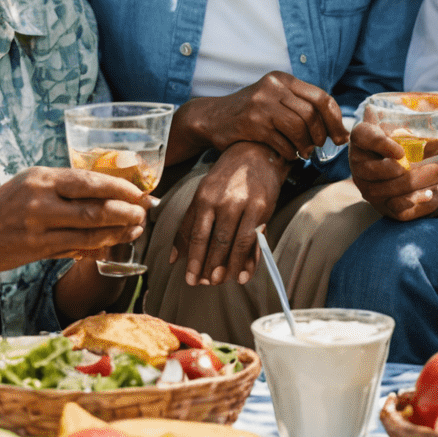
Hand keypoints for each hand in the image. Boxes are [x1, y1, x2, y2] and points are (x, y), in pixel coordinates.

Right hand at [0, 166, 149, 273]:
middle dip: (126, 211)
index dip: (120, 187)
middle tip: (144, 212)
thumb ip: (66, 188)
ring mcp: (39, 227)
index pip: (90, 181)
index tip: (140, 191)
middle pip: (95, 208)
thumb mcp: (32, 184)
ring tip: (135, 229)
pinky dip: (97, 247)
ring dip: (117, 232)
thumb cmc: (6, 206)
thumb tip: (108, 190)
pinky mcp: (37, 250)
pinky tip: (112, 245)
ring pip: (89, 232)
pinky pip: (76, 249)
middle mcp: (41, 200)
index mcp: (43, 178)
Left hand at [170, 142, 286, 286]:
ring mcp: (246, 205)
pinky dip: (250, 260)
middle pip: (217, 242)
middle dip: (211, 267)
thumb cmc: (226, 178)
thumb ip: (188, 225)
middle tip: (207, 283)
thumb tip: (173, 258)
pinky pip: (256, 240)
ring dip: (230, 267)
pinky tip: (244, 275)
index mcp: (205, 197)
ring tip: (223, 281)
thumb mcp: (203, 194)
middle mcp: (225, 201)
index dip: (194, 260)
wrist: (256, 152)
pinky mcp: (263, 209)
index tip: (191, 279)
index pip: (197, 234)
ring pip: (237, 243)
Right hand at [186, 73, 345, 161]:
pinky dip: (290, 152)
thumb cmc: (251, 111)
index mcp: (283, 79)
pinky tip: (290, 154)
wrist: (212, 116)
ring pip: (299, 127)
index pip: (320, 97)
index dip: (335, 119)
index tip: (340, 135)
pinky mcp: (252, 124)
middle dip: (322, 134)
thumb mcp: (274, 97)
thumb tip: (336, 123)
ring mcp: (261, 105)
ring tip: (306, 152)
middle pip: (311, 113)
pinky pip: (282, 142)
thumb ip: (300, 104)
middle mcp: (273, 88)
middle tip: (321, 146)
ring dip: (306, 145)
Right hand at [347, 119, 437, 220]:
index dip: (380, 144)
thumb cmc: (402, 139)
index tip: (401, 152)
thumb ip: (418, 132)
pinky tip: (432, 193)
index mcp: (362, 137)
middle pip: (375, 170)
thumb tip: (437, 145)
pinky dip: (416, 201)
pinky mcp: (382, 206)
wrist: (401, 165)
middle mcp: (359, 164)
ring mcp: (368, 187)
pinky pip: (397, 208)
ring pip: (388, 190)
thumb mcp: (407, 130)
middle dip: (412, 171)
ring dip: (420, 184)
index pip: (363, 137)